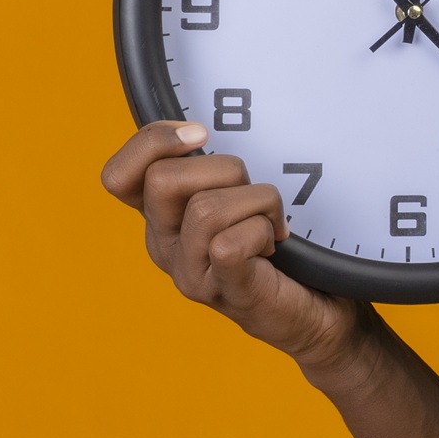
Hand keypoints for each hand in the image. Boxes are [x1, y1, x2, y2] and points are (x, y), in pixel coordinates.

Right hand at [101, 121, 363, 372]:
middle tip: (254, 194)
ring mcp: (191, 274)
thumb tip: (200, 126)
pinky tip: (275, 244)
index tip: (201, 136)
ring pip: (205, 209)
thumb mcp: (239, 195)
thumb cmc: (283, 246)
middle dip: (225, 168)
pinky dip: (263, 231)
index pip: (117, 176)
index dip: (153, 141)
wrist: (321, 310)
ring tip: (273, 223)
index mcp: (161, 217)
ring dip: (258, 202)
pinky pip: (229, 244)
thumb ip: (214, 170)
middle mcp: (164, 246)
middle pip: (163, 179)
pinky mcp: (226, 292)